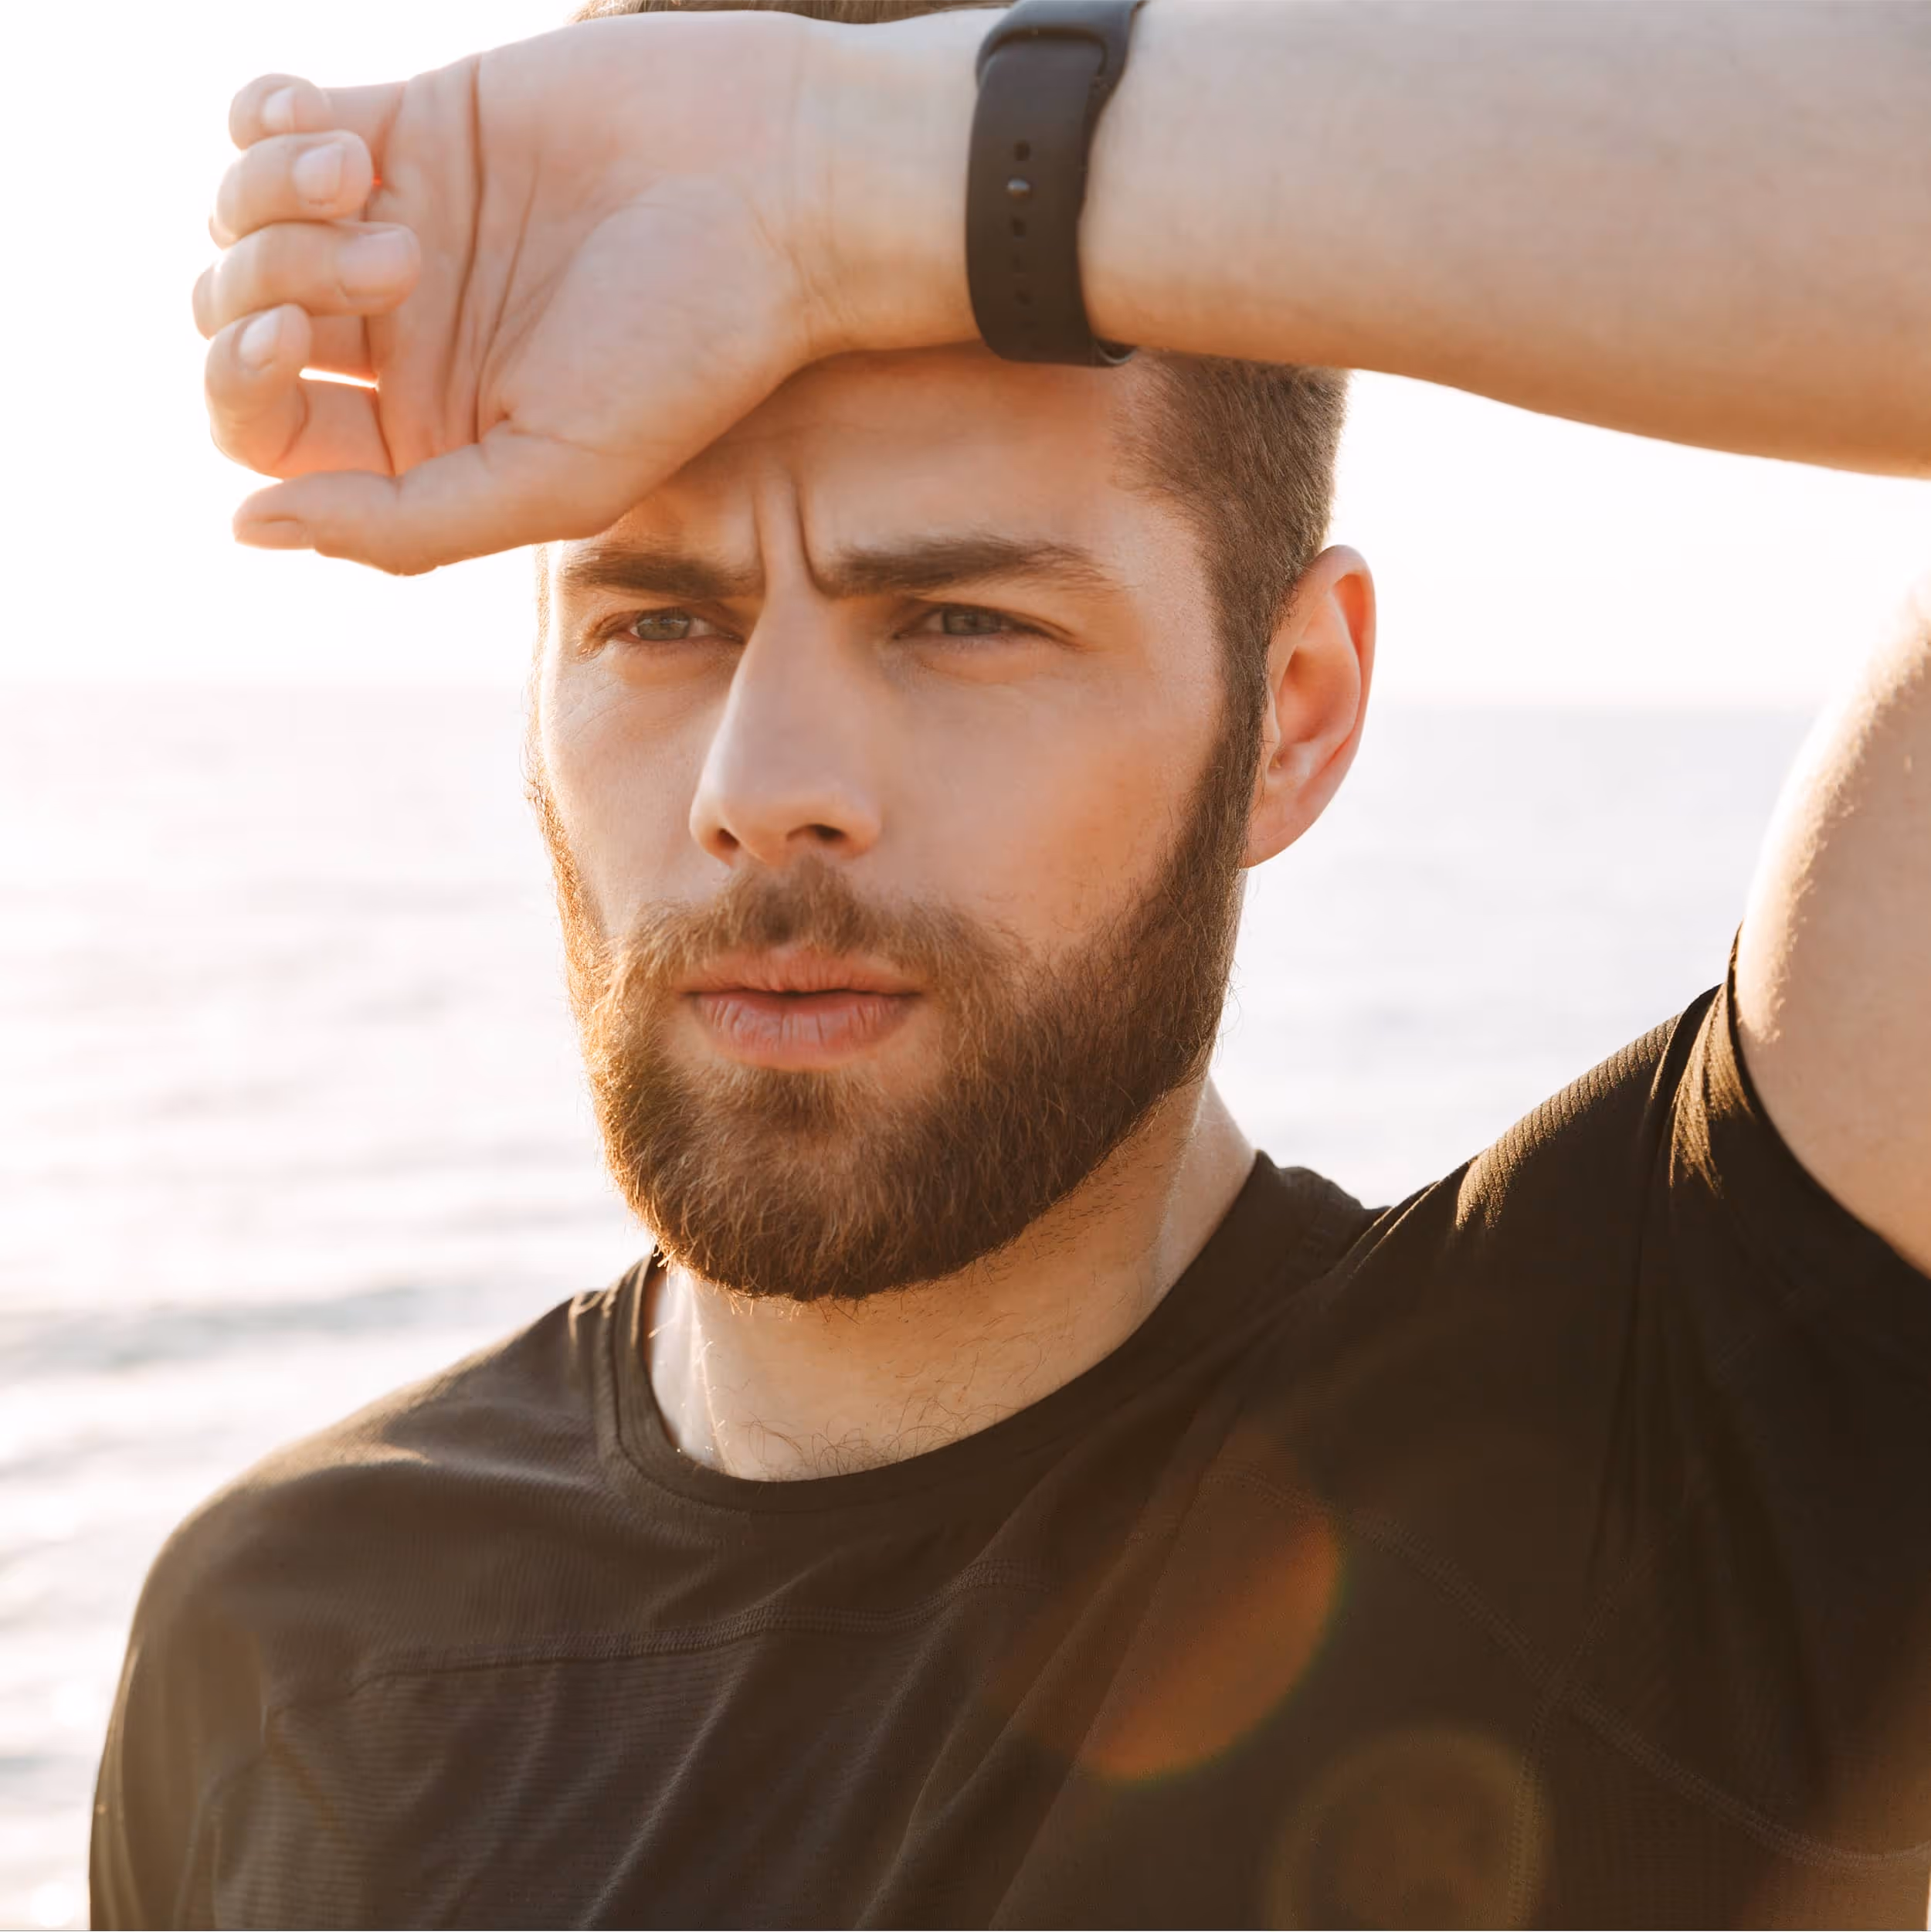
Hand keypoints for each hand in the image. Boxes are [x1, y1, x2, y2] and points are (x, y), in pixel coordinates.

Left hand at [195, 11, 971, 574]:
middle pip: (235, 327)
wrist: (780, 187)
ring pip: (238, 221)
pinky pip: (265, 122)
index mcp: (433, 437)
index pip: (269, 434)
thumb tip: (248, 529)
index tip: (299, 341)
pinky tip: (330, 128)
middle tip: (394, 258)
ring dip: (271, 197)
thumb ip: (406, 526)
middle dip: (267, 284)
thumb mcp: (559, 479)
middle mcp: (408, 345)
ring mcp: (404, 230)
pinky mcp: (416, 125)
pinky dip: (263, 120)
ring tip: (371, 183)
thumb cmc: (691, 349)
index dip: (241, 385)